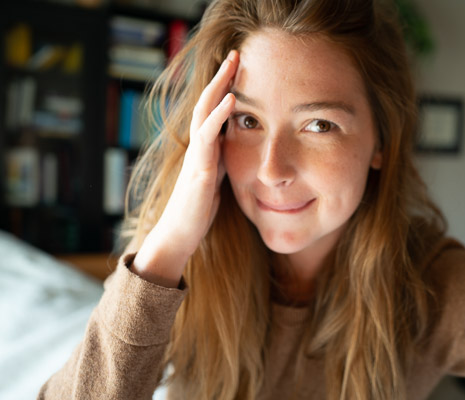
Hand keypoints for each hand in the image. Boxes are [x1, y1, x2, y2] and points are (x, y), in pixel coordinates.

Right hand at [132, 50, 238, 286]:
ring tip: (232, 64)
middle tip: (235, 53)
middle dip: (222, 78)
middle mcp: (198, 148)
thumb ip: (222, 161)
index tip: (239, 70)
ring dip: (219, 87)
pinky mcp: (199, 171)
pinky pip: (208, 138)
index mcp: (205, 149)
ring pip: (204, 113)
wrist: (180, 236)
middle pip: (207, 103)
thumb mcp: (216, 180)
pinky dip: (219, 116)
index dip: (225, 90)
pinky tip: (232, 100)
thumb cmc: (198, 211)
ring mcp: (197, 157)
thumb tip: (236, 149)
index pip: (213, 112)